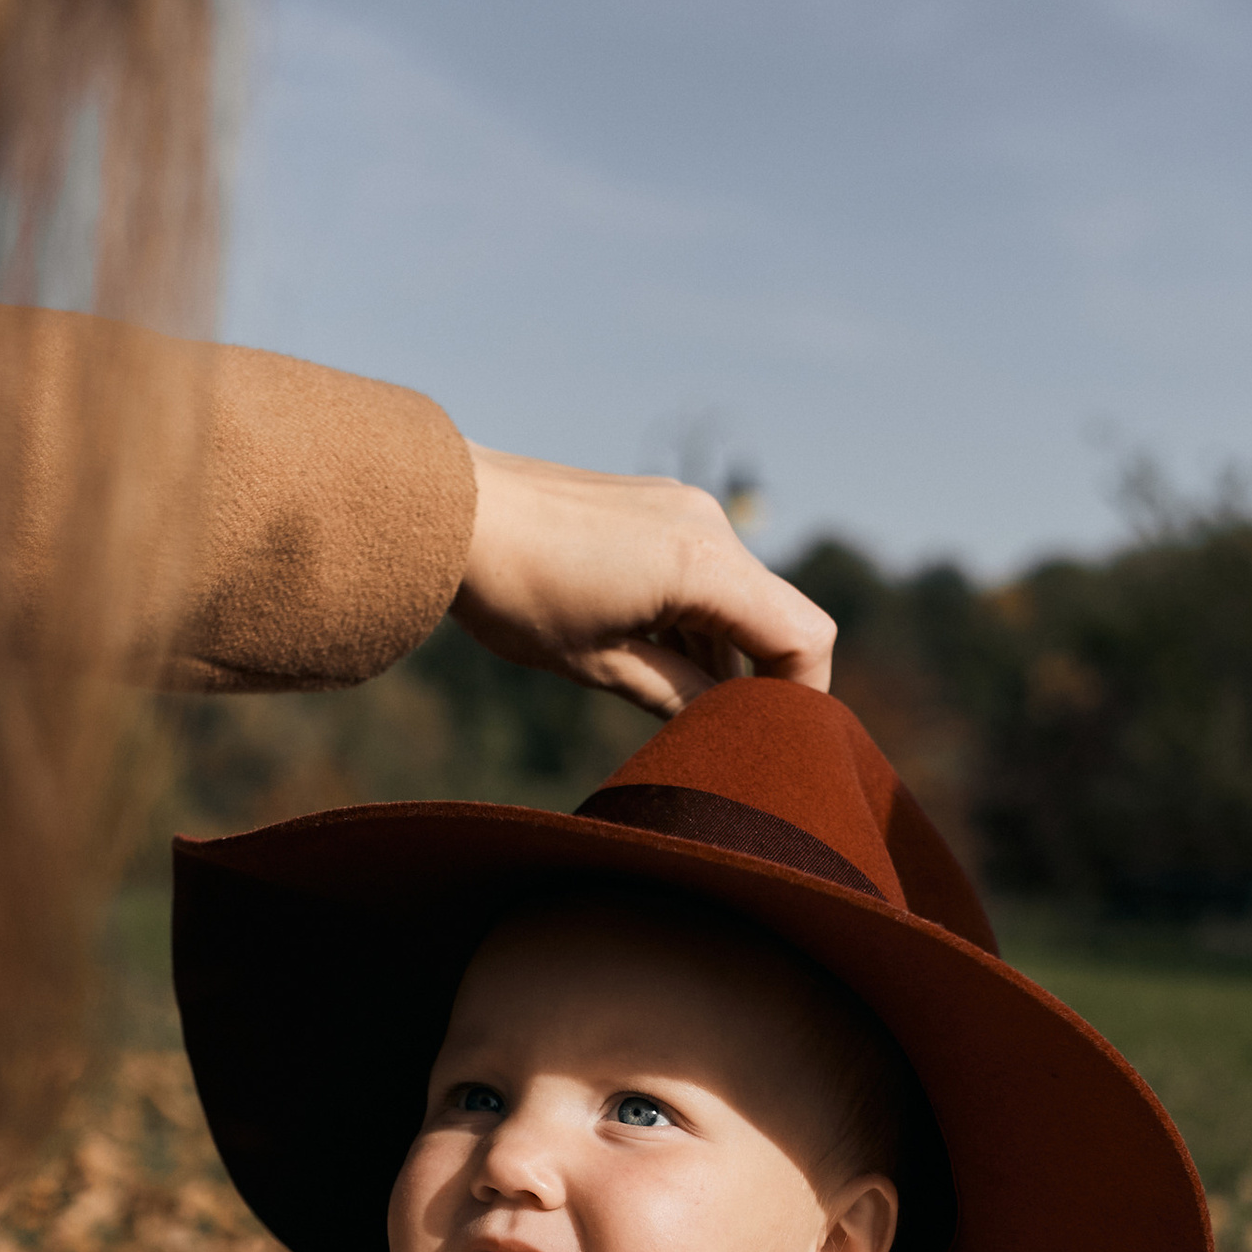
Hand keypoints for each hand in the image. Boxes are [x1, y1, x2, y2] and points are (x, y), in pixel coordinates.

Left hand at [455, 447, 834, 715]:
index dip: (803, 698)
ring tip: (674, 701)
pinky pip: (705, 572)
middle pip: (776, 616)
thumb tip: (727, 730)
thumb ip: (680, 697)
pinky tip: (653, 656)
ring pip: (740, 597)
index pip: (804, 637)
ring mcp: (683, 510)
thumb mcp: (601, 664)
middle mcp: (707, 525)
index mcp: (703, 563)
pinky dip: (698, 620)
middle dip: (762, 680)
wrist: (448, 509)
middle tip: (724, 735)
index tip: (775, 744)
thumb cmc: (516, 590)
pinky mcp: (657, 508)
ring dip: (724, 652)